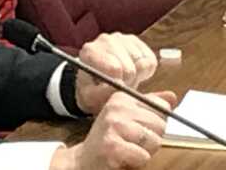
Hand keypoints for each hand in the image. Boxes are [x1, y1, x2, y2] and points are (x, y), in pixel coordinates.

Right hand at [50, 91, 175, 169]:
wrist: (86, 160)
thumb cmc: (110, 140)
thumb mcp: (128, 118)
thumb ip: (150, 107)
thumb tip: (171, 97)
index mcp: (121, 97)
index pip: (160, 107)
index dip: (153, 124)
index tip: (136, 128)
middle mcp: (116, 107)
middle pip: (160, 124)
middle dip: (151, 139)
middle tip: (131, 142)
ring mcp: (113, 125)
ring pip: (154, 140)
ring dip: (144, 151)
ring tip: (128, 150)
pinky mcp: (112, 145)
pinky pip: (144, 156)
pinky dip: (137, 162)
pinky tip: (123, 158)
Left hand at [74, 33, 157, 114]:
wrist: (98, 81)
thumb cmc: (93, 90)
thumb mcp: (92, 98)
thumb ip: (102, 93)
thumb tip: (119, 84)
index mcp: (89, 51)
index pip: (115, 68)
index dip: (119, 83)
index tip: (116, 87)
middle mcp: (104, 40)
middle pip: (130, 68)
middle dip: (128, 81)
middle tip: (121, 84)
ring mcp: (120, 38)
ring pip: (143, 63)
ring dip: (137, 76)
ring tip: (124, 78)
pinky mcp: (135, 41)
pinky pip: (150, 60)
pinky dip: (146, 71)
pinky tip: (133, 72)